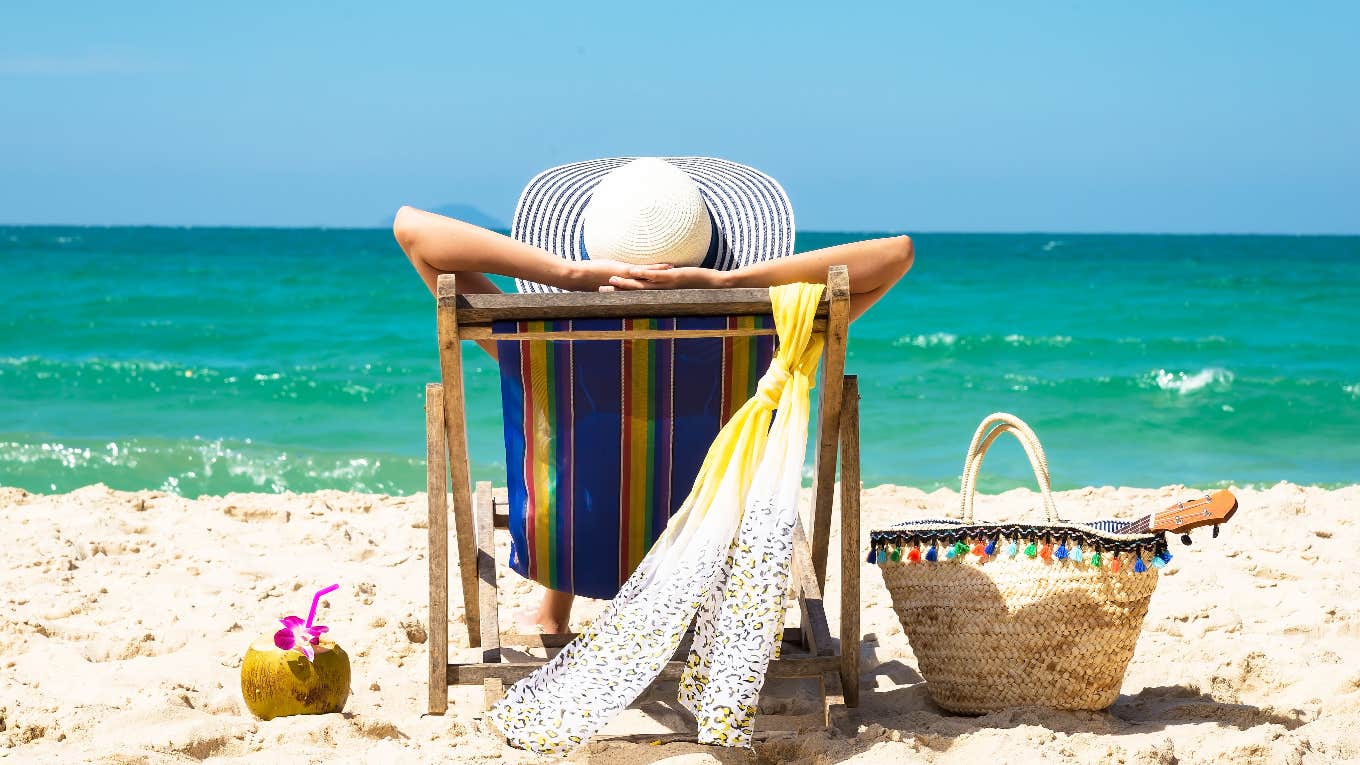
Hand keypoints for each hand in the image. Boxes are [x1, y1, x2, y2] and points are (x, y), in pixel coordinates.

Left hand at [564, 260, 673, 290]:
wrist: (576, 278)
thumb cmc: (583, 282)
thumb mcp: (598, 285)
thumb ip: (605, 286)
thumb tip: (605, 285)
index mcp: (622, 291)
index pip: (640, 292)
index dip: (653, 291)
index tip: (664, 292)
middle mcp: (627, 287)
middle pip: (649, 287)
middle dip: (663, 286)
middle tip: (678, 285)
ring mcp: (628, 279)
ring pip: (650, 279)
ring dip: (664, 276)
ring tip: (677, 274)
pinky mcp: (626, 272)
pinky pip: (645, 270)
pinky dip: (656, 268)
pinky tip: (668, 267)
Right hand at [599, 264, 729, 291]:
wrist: (718, 287)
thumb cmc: (701, 288)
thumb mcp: (683, 290)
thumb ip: (671, 290)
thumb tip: (662, 289)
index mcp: (662, 297)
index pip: (638, 298)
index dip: (622, 297)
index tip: (607, 297)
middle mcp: (662, 295)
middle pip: (635, 294)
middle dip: (617, 292)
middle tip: (599, 291)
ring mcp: (667, 287)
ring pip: (642, 286)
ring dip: (626, 284)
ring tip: (610, 281)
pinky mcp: (675, 279)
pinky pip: (656, 277)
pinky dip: (643, 274)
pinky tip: (632, 271)